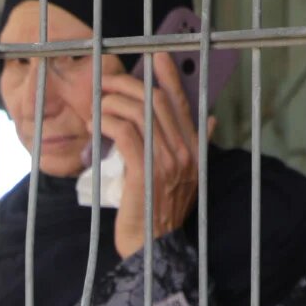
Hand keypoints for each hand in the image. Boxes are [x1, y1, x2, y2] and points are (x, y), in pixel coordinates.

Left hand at [94, 50, 210, 259]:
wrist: (153, 249)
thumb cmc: (159, 213)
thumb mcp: (184, 178)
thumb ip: (195, 146)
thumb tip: (210, 118)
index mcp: (196, 150)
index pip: (183, 105)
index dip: (171, 77)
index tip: (157, 55)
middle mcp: (186, 153)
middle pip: (158, 103)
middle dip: (130, 85)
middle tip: (106, 79)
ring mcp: (168, 163)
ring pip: (141, 114)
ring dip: (113, 102)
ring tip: (96, 103)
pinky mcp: (146, 172)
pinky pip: (127, 134)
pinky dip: (109, 122)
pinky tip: (96, 122)